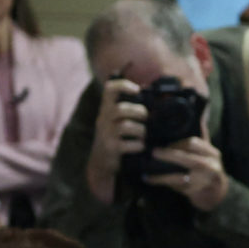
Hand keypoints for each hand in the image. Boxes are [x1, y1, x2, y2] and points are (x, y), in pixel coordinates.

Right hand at [85, 77, 147, 203]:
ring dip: (140, 130)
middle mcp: (104, 119)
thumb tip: (147, 89)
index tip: (137, 90)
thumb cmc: (115, 136)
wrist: (101, 162)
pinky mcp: (110, 148)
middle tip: (146, 118)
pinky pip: (127, 144)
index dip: (123, 85)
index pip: (109, 89)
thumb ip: (128, 106)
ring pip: (125, 126)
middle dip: (138, 112)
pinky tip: (141, 146)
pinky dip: (139, 145)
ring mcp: (106, 134)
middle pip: (120, 109)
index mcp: (107, 108)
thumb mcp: (117, 119)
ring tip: (144, 134)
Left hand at [143, 132, 229, 210]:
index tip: (165, 142)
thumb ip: (202, 136)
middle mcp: (210, 166)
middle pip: (187, 159)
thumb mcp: (208, 152)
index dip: (178, 142)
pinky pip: (175, 187)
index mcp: (212, 153)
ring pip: (180, 176)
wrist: (217, 193)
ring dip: (162, 174)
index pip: (194, 143)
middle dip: (169, 155)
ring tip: (147, 171)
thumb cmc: (209, 168)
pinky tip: (150, 179)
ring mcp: (202, 181)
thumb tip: (200, 113)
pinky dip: (162, 182)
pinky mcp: (194, 192)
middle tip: (154, 152)